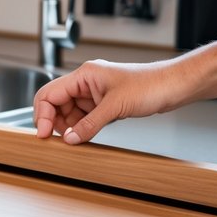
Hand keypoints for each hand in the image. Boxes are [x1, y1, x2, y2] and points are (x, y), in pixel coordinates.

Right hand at [33, 38, 216, 144]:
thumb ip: (89, 124)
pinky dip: (81, 129)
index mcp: (84, 75)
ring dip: (68, 128)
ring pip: (70, 113)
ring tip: (73, 142)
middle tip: (57, 142)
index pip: (50, 93)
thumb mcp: (116, 107)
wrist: (173, 87)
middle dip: (53, 122)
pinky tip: (84, 138)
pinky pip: (84, 118)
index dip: (43, 114)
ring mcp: (95, 94)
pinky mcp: (105, 104)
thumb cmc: (150, 85)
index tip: (44, 134)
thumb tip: (70, 139)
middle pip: (56, 103)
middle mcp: (86, 83)